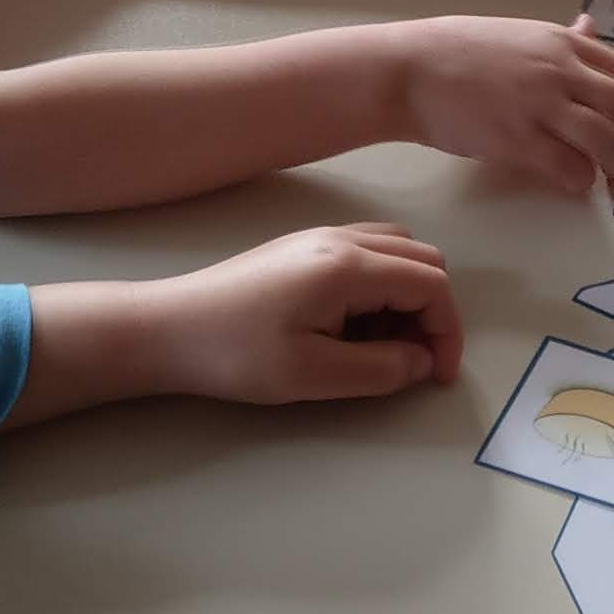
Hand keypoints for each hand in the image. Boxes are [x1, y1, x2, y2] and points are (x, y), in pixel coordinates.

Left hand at [136, 226, 465, 402]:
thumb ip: (381, 369)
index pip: (431, 284)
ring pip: (396, 251)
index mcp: (348, 266)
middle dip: (431, 312)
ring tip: (377, 344)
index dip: (446, 331)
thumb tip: (423, 363)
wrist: (167, 330)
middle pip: (422, 259)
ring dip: (405, 296)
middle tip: (407, 360)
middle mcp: (340, 239)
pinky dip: (379, 285)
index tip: (435, 376)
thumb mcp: (314, 375)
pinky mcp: (300, 248)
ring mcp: (318, 238)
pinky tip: (348, 325)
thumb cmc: (236, 354)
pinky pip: (365, 253)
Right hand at [392, 15, 613, 192]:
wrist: (410, 69)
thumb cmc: (462, 51)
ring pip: (608, 142)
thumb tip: (590, 27)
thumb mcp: (522, 34)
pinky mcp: (517, 139)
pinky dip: (581, 180)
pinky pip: (569, 168)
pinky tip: (574, 181)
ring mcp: (540, 105)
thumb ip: (563, 40)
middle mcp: (561, 70)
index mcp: (566, 43)